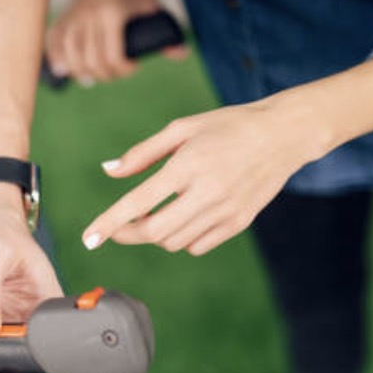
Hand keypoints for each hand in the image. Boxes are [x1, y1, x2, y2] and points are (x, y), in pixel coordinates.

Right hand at [46, 0, 186, 83]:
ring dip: (81, 72)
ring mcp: (74, 15)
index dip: (123, 70)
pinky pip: (54, 41)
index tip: (132, 67)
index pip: (113, 56)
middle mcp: (90, 16)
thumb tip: (182, 54)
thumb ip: (166, 32)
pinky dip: (56, 57)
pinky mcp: (64, 15)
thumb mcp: (151, 7)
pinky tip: (64, 69)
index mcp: (113, 14)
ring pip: (71, 55)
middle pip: (92, 61)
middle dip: (105, 74)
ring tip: (91, 77)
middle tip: (115, 72)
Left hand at [83, 97, 326, 254]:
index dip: (109, 223)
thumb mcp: (182, 128)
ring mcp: (226, 211)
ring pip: (174, 242)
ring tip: (152, 216)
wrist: (284, 135)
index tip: (88, 238)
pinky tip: (181, 219)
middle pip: (154, 232)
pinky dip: (180, 239)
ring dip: (154, 235)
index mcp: (189, 164)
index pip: (138, 202)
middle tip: (116, 228)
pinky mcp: (239, 223)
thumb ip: (142, 153)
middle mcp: (208, 191)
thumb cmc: (228, 126)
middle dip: (127, 234)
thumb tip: (108, 171)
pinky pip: (197, 246)